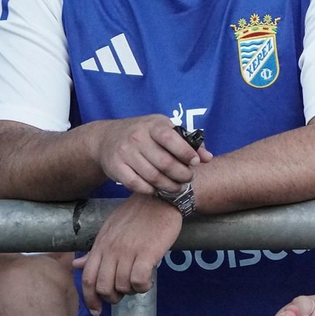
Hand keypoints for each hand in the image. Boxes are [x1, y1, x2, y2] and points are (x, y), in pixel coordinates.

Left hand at [72, 193, 182, 314]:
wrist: (160, 199)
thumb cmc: (136, 214)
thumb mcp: (110, 229)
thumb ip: (95, 250)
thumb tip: (77, 265)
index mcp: (100, 245)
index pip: (87, 278)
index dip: (90, 299)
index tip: (96, 310)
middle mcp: (111, 250)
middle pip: (103, 287)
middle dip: (113, 298)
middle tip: (125, 294)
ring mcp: (128, 251)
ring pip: (122, 286)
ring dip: (131, 291)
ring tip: (140, 283)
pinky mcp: (146, 253)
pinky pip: (139, 281)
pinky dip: (143, 286)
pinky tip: (149, 281)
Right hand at [90, 114, 211, 195]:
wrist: (107, 138)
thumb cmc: (143, 133)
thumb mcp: (164, 129)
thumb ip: (187, 142)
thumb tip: (208, 158)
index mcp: (153, 125)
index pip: (170, 139)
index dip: (186, 153)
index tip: (195, 163)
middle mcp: (137, 137)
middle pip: (165, 163)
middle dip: (182, 175)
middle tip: (188, 178)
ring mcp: (125, 153)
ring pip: (153, 177)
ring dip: (169, 186)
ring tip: (178, 187)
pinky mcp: (116, 168)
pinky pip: (137, 185)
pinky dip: (151, 190)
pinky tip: (158, 188)